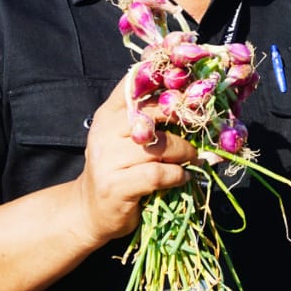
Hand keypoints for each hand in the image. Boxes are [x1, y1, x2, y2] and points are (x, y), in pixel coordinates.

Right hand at [71, 71, 197, 245]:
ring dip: (184, 153)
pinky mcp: (116, 186)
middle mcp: (104, 132)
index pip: (133, 84)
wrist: (91, 211)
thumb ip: (149, 117)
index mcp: (108, 114)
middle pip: (153, 113)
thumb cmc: (119, 169)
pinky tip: (182, 177)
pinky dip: (177, 175)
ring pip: (160, 146)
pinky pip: (157, 173)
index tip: (186, 84)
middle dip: (182, 119)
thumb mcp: (126, 137)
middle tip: (199, 127)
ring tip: (192, 159)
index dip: (162, 79)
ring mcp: (107, 159)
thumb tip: (193, 100)